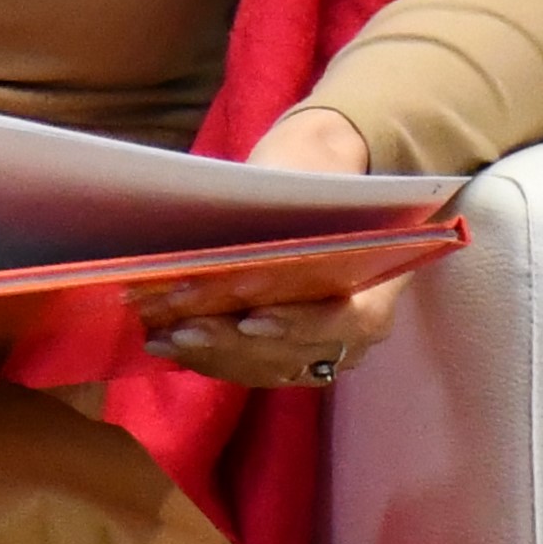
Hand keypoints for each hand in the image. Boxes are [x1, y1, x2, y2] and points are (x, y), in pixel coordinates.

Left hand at [138, 106, 401, 387]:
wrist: (315, 195)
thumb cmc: (310, 177)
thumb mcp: (303, 174)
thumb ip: (283, 198)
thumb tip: (229, 208)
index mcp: (380, 281)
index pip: (349, 319)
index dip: (299, 325)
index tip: (249, 321)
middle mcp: (358, 330)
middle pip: (299, 351)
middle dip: (235, 342)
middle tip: (184, 327)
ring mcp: (323, 349)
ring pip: (268, 367)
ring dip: (212, 354)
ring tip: (163, 336)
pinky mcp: (287, 357)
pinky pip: (249, 369)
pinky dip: (206, 357)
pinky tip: (162, 342)